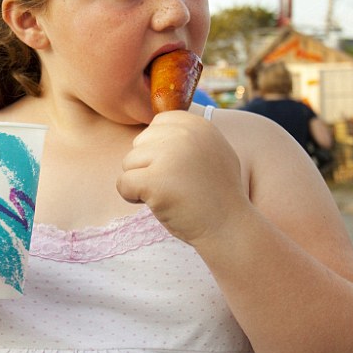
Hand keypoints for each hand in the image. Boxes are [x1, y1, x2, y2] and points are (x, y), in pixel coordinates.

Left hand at [117, 110, 249, 244]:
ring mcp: (169, 156)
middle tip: (176, 185)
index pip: (156, 125)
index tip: (180, 169)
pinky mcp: (155, 180)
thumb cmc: (215, 193)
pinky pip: (123, 184)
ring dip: (142, 183)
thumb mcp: (211, 151)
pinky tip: (159, 204)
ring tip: (170, 194)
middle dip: (148, 166)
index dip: (159, 150)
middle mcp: (184, 134)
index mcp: (197, 124)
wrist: (230, 228)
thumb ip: (187, 135)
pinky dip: (133, 198)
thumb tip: (154, 124)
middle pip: (139, 143)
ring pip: (128, 163)